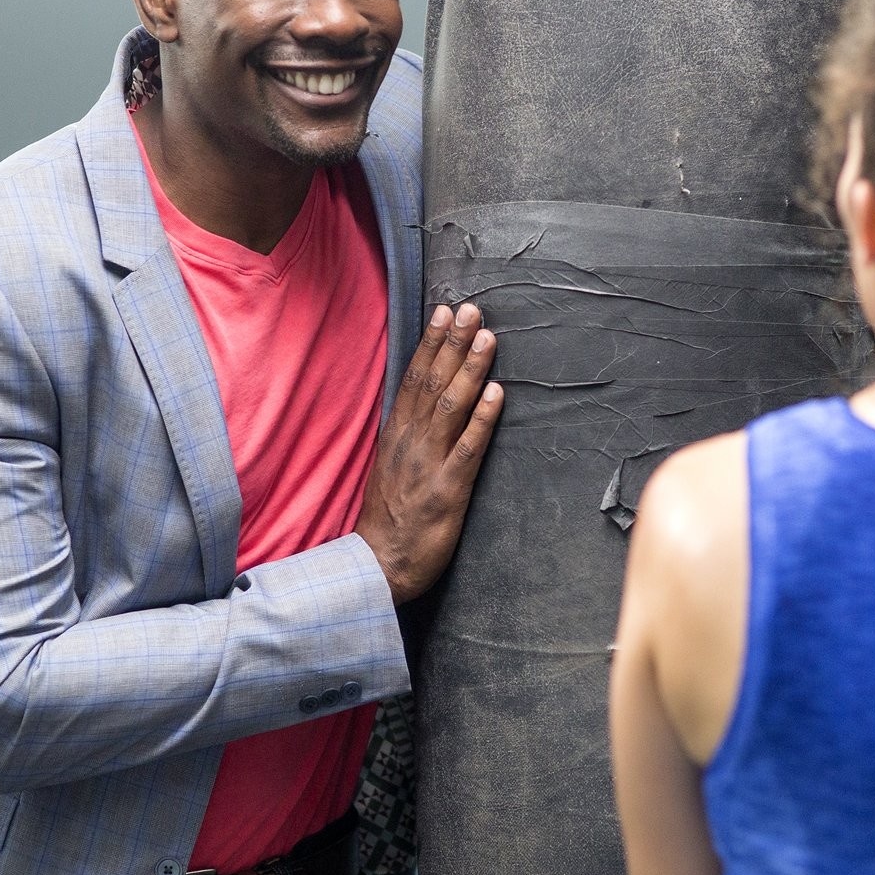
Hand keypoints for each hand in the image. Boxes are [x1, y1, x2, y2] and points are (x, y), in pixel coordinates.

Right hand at [354, 303, 503, 603]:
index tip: (444, 311)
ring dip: (470, 369)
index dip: (431, 344)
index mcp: (397, 434)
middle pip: (432, 383)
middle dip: (453, 344)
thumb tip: (423, 400)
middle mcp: (410, 442)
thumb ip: (407, 433)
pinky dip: (482, 418)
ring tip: (487, 337)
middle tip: (471, 309)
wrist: (378, 564)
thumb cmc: (389, 517)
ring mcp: (428, 464)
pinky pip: (467, 448)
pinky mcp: (447, 490)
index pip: (414, 378)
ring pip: (450, 406)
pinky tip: (497, 393)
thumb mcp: (390, 466)